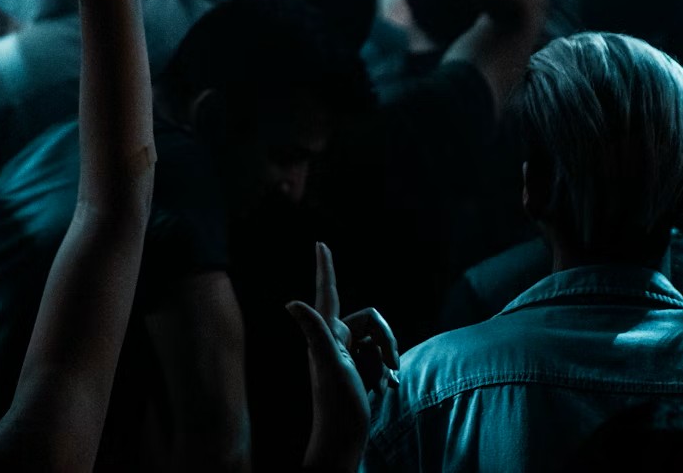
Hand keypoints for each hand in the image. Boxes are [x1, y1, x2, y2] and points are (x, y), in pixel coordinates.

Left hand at [287, 242, 399, 472]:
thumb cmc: (337, 403)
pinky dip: (387, 371)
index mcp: (326, 333)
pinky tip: (388, 388)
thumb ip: (315, 331)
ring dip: (387, 359)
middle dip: (387, 340)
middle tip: (393, 365)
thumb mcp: (329, 364)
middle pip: (372, 320)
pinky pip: (381, 358)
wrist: (345, 438)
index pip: (326, 292)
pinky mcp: (358, 368)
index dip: (326, 268)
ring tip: (386, 382)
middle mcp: (334, 339)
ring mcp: (347, 354)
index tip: (321, 244)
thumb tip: (289, 303)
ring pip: (379, 340)